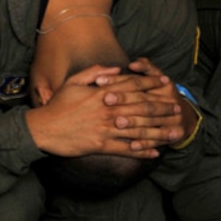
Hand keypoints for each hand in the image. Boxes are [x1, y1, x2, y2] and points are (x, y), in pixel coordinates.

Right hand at [28, 64, 167, 159]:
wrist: (43, 129)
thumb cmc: (58, 105)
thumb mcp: (73, 82)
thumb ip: (95, 72)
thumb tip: (116, 68)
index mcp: (102, 93)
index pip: (132, 85)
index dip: (151, 83)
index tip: (165, 82)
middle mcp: (107, 110)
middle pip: (141, 107)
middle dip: (161, 107)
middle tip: (176, 108)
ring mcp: (106, 128)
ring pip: (138, 129)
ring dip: (158, 131)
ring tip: (173, 131)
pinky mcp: (101, 145)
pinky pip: (126, 148)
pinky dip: (141, 151)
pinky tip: (154, 152)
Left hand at [104, 58, 188, 148]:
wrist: (185, 116)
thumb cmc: (162, 95)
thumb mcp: (157, 78)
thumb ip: (146, 67)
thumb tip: (134, 63)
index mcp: (163, 84)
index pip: (137, 81)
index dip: (117, 80)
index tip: (99, 81)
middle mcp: (169, 100)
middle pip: (143, 100)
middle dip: (124, 99)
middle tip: (106, 99)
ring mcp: (173, 118)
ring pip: (150, 120)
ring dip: (133, 122)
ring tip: (117, 122)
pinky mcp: (174, 134)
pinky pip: (156, 140)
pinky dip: (145, 144)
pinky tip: (132, 146)